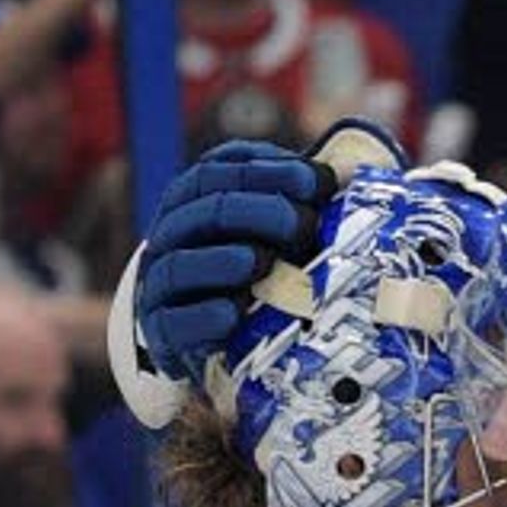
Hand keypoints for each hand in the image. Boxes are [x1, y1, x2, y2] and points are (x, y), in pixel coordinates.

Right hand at [132, 138, 328, 380]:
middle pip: (205, 211)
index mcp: (196, 199)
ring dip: (220, 261)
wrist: (221, 336)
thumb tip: (344, 174)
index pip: (219, 170)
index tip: (317, 183)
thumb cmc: (260, 270)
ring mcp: (163, 283)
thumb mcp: (278, 229)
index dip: (268, 171)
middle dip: (255, 212)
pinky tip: (233, 315)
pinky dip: (203, 316)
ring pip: (180, 265)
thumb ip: (298, 200)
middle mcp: (173, 235)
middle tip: (303, 223)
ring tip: (259, 261)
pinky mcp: (165, 331)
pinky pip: (173, 323)